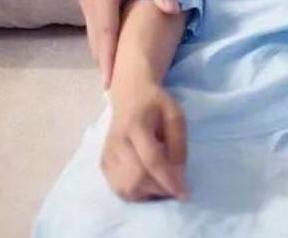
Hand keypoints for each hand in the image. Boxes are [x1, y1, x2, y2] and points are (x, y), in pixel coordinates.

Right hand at [80, 0, 179, 89]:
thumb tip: (172, 8)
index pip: (105, 33)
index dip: (107, 60)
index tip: (110, 85)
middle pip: (96, 39)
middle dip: (105, 64)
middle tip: (116, 92)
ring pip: (93, 33)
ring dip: (102, 54)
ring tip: (114, 79)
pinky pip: (95, 24)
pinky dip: (102, 40)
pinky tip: (113, 53)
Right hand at [102, 81, 188, 201]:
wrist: (129, 94)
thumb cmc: (156, 104)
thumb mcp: (175, 115)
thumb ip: (178, 144)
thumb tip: (178, 174)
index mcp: (136, 125)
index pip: (151, 160)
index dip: (168, 180)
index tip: (183, 193)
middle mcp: (118, 142)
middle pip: (137, 178)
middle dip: (159, 189)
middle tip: (174, 186)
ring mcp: (107, 153)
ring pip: (126, 188)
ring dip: (148, 194)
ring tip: (161, 183)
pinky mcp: (103, 163)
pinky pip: (118, 188)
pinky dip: (136, 193)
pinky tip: (148, 183)